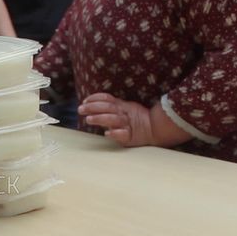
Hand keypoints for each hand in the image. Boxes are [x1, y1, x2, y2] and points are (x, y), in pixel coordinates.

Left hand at [79, 93, 193, 147]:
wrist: (155, 128)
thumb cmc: (136, 118)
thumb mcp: (125, 107)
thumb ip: (110, 106)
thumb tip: (91, 104)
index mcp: (122, 106)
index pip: (107, 99)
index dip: (95, 98)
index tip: (84, 101)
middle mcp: (123, 114)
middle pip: (107, 108)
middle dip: (93, 108)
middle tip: (81, 109)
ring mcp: (127, 124)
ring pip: (113, 120)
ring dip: (100, 119)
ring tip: (88, 120)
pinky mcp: (131, 136)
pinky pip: (123, 134)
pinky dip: (115, 134)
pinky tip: (107, 134)